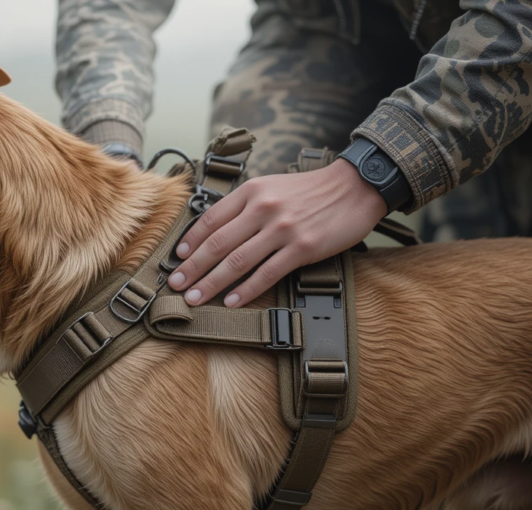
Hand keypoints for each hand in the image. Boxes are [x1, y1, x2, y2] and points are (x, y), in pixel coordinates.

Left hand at [167, 159, 385, 306]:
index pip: (211, 219)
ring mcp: (283, 230)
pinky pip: (267, 273)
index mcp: (252, 192)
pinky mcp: (302, 248)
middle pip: (218, 244)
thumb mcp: (272, 186)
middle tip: (176, 285)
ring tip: (195, 298)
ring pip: (237, 261)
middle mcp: (263, 209)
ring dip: (212, 283)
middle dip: (193, 267)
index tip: (178, 259)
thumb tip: (216, 231)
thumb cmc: (311, 190)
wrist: (355, 187)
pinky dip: (246, 290)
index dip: (191, 242)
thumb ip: (245, 206)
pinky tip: (231, 301)